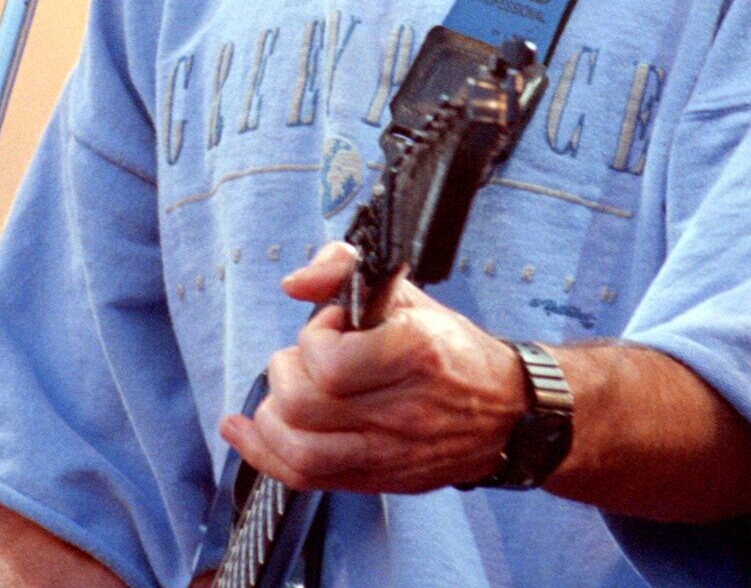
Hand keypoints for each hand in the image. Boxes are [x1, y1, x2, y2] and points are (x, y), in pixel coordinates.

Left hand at [217, 242, 526, 493]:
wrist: (507, 413)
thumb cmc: (453, 350)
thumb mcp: (409, 295)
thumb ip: (347, 271)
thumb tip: (296, 282)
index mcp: (413, 354)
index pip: (330, 362)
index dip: (315, 338)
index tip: (331, 325)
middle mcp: (400, 410)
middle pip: (304, 408)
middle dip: (286, 374)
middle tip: (304, 359)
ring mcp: (388, 453)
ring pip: (300, 452)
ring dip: (271, 419)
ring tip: (282, 393)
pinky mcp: (377, 480)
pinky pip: (307, 479)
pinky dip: (265, 456)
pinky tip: (243, 432)